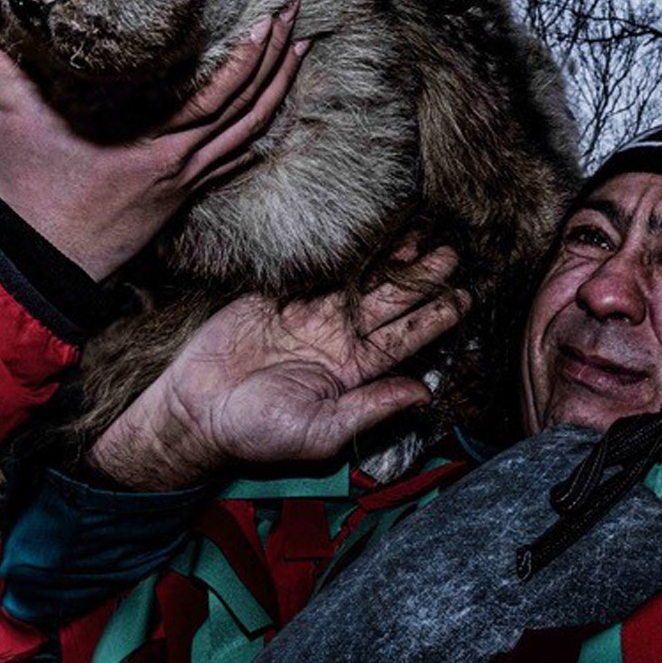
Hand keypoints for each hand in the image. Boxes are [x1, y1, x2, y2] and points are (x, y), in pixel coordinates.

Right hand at [0, 0, 308, 280]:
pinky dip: (257, 134)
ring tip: (300, 53)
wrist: (43, 263)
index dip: (250, 55)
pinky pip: (232, 161)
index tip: (270, 17)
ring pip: (249, 133)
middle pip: (247, 108)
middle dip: (276, 61)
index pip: (219, 93)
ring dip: (278, 92)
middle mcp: (180, 163)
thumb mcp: (10, 116)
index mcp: (152, 143)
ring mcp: (185, 183)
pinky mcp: (182, 196)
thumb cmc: (32, 193)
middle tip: (299, 17)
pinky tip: (274, 114)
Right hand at [87, 245, 468, 488]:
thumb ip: (371, 409)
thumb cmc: (257, 433)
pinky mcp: (277, 297)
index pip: (405, 339)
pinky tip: (363, 229)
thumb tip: (423, 393)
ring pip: (359, 280)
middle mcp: (338, 338)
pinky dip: (339, 250)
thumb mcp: (321, 431)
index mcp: (355, 370)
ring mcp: (308, 315)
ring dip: (389, 258)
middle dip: (421, 279)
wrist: (196, 412)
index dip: (436, 318)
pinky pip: (314, 269)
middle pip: (390, 302)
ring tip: (420, 234)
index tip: (465, 297)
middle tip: (451, 253)